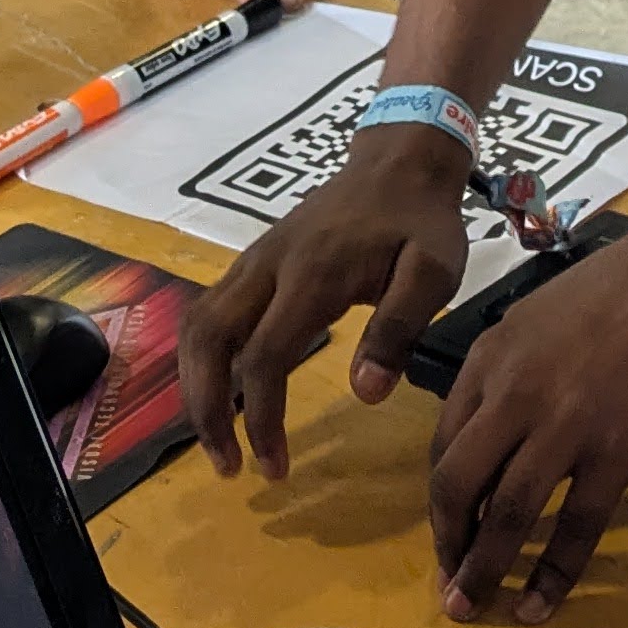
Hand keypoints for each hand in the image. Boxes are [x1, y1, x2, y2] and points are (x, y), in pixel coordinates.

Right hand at [179, 122, 469, 482]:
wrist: (398, 160)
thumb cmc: (420, 221)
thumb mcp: (432, 270)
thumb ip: (399, 328)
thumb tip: (366, 393)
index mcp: (310, 274)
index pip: (264, 356)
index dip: (261, 417)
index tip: (275, 467)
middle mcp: (266, 266)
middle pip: (207, 338)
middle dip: (205, 408)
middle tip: (227, 467)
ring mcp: (253, 261)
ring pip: (197, 325)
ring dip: (195, 385)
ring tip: (218, 441)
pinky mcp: (253, 264)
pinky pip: (208, 313)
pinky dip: (204, 360)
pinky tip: (223, 394)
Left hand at [418, 214, 627, 620]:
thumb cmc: (622, 289)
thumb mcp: (539, 319)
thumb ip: (511, 375)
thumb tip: (499, 433)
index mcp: (489, 358)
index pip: (444, 443)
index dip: (441, 499)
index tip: (446, 533)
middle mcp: (513, 393)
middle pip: (457, 484)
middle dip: (447, 543)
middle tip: (448, 587)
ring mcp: (563, 425)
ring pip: (507, 514)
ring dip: (485, 568)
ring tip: (476, 607)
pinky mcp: (615, 452)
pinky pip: (576, 528)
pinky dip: (553, 574)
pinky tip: (540, 604)